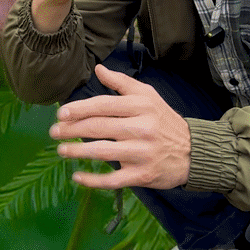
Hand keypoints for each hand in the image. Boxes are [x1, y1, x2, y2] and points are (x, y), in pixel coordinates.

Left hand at [50, 65, 190, 189]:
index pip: (103, 106)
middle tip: (54, 132)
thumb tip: (98, 70)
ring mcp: (142, 153)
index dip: (79, 109)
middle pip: (99, 128)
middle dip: (72, 130)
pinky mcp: (143, 175)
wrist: (195, 152)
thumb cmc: (165, 121)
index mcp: (141, 107)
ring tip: (61, 150)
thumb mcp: (149, 96)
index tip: (61, 114)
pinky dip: (93, 179)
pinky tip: (77, 176)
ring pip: (103, 152)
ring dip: (77, 152)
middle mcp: (142, 129)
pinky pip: (113, 179)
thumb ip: (122, 83)